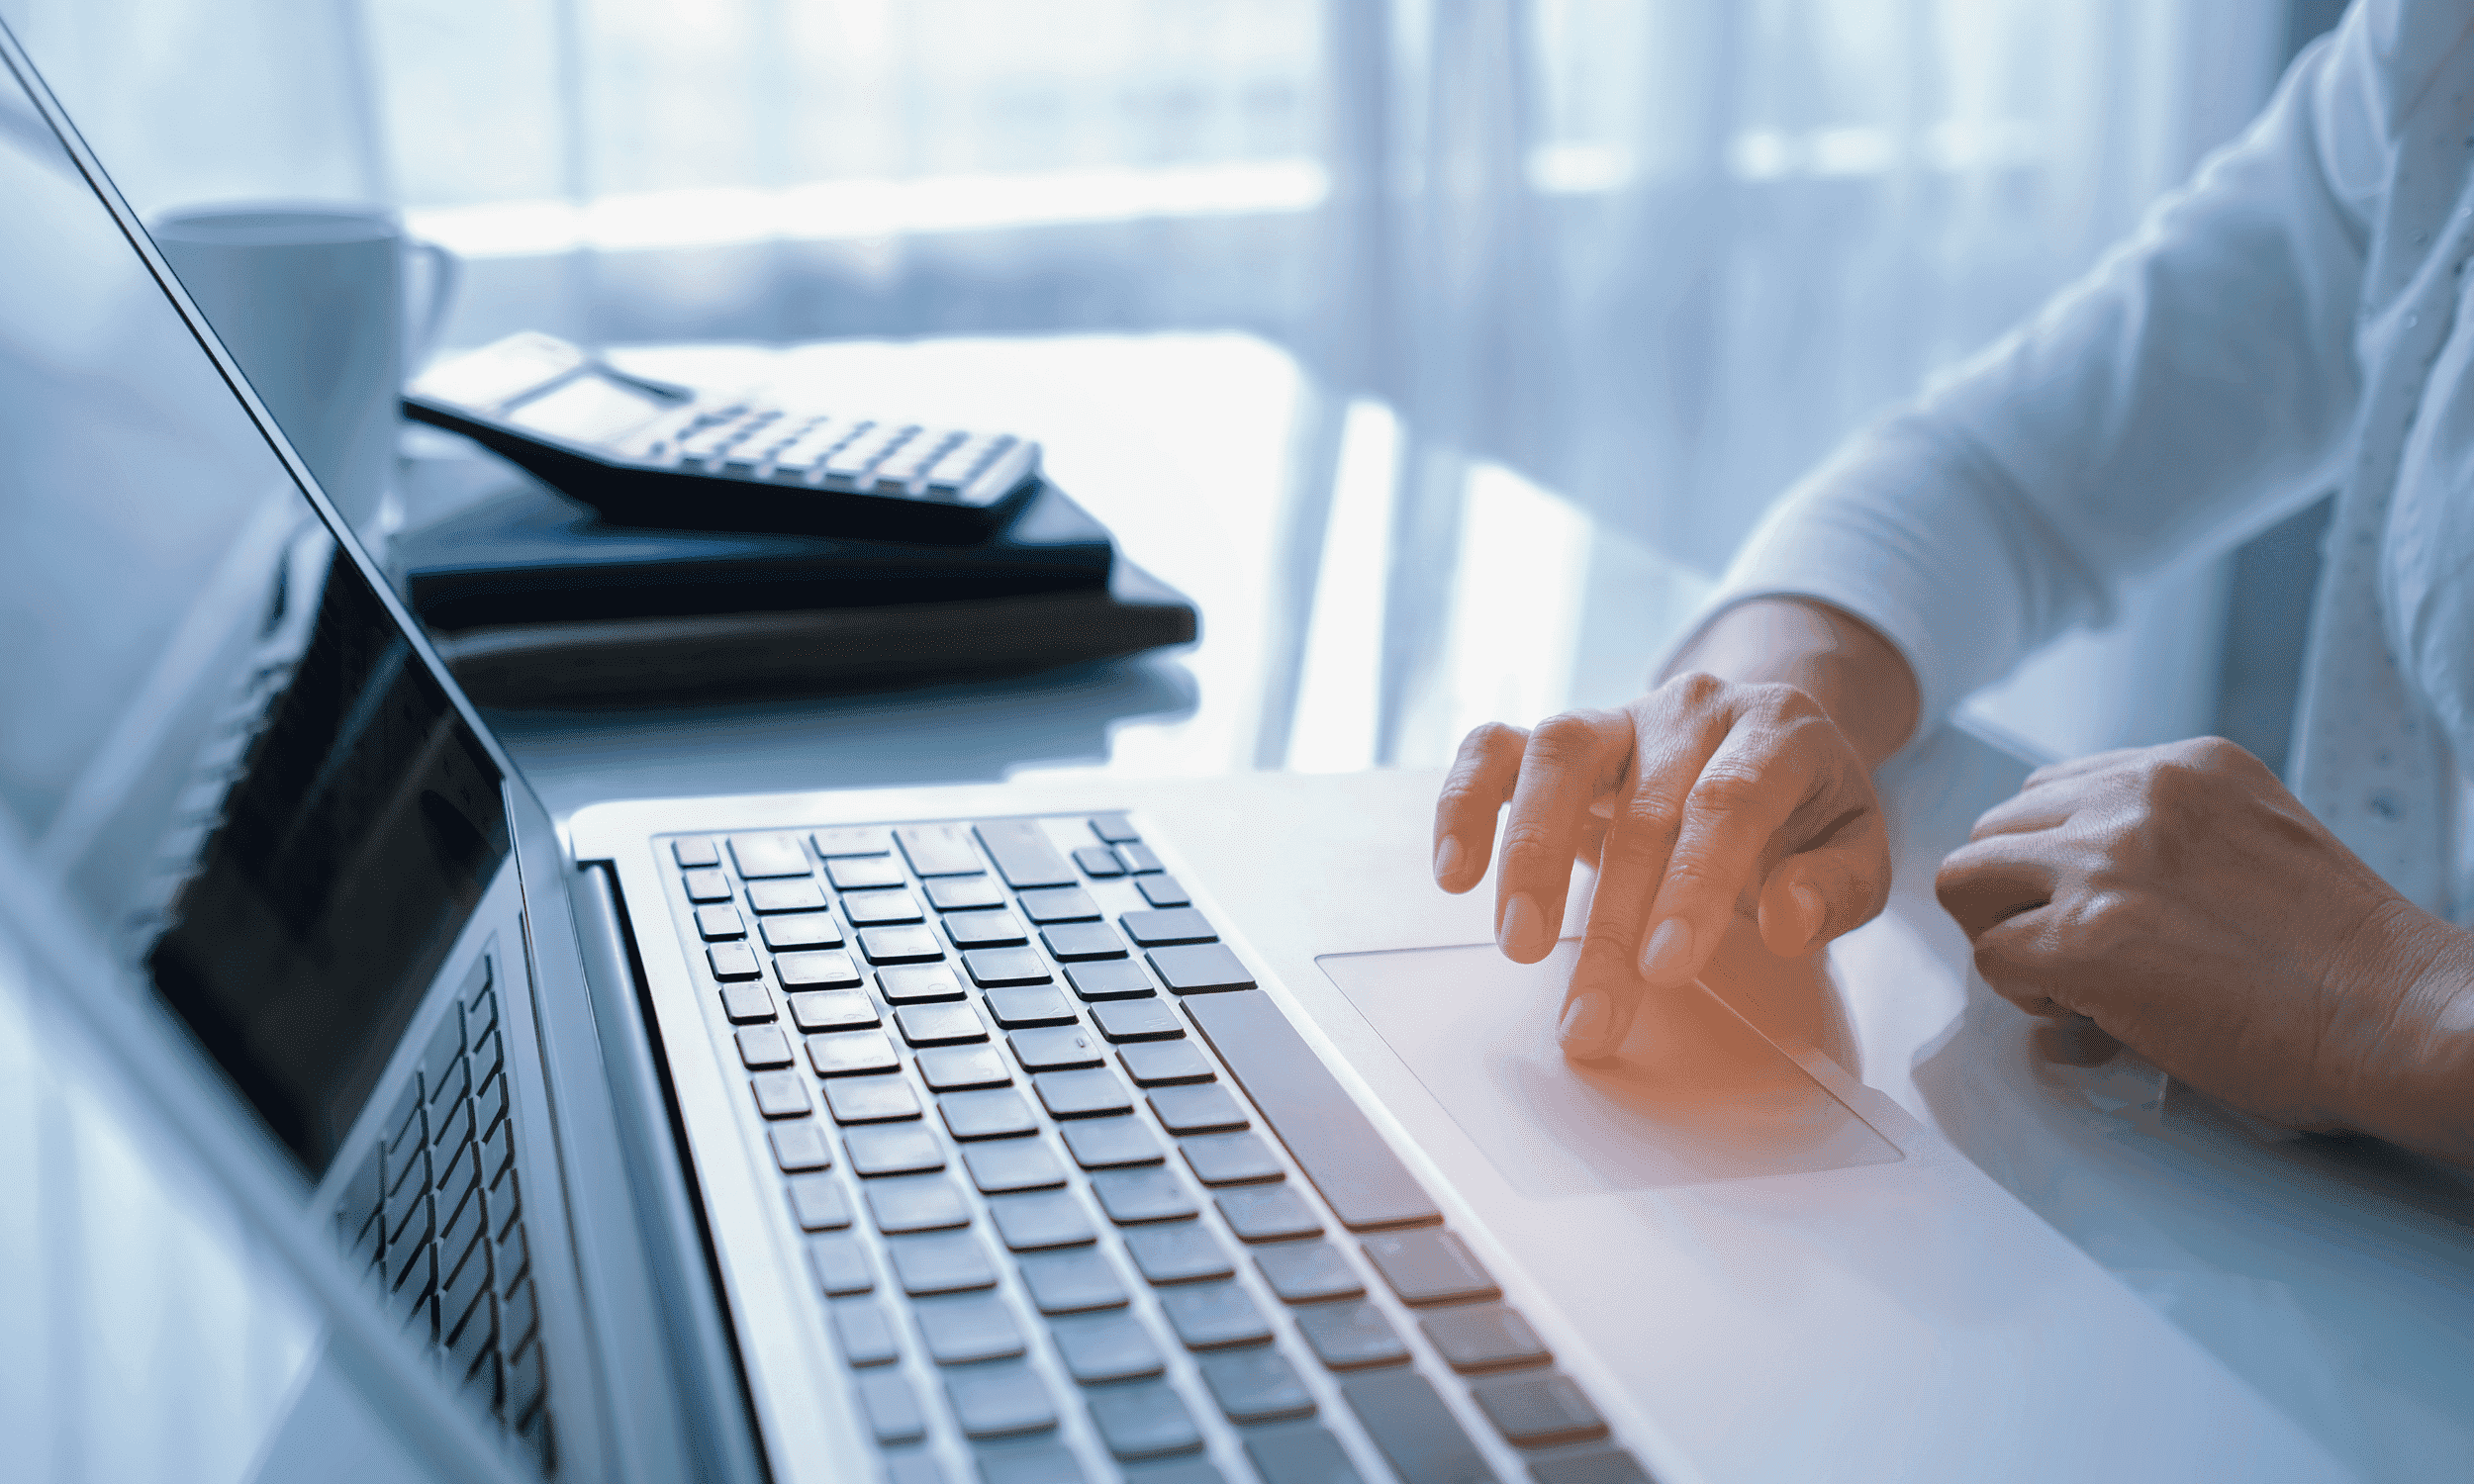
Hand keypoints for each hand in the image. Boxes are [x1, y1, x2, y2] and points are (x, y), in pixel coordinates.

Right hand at [1432, 672, 1893, 1058]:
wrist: (1764, 734)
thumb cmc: (1805, 808)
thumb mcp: (1858, 845)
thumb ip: (1837, 884)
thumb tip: (1788, 919)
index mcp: (1778, 732)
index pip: (1728, 801)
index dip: (1695, 883)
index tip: (1667, 968)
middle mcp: (1693, 710)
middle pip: (1644, 808)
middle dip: (1612, 923)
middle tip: (1590, 1017)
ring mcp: (1620, 715)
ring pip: (1559, 754)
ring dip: (1530, 853)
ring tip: (1520, 944)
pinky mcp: (1564, 736)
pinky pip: (1496, 748)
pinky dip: (1464, 803)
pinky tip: (1454, 872)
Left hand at [1934, 736, 2473, 1147]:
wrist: (2403, 1016)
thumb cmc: (2345, 961)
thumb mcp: (2255, 844)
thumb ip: (2169, 843)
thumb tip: (2075, 892)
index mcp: (2185, 766)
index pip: (2051, 790)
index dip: (2053, 861)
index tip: (2093, 907)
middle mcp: (2136, 796)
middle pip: (1996, 829)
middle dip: (2016, 896)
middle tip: (2070, 952)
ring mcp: (2105, 864)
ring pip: (1966, 880)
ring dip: (2004, 935)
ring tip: (2069, 980)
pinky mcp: (2084, 940)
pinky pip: (1990, 958)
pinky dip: (2023, 995)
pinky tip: (2088, 1015)